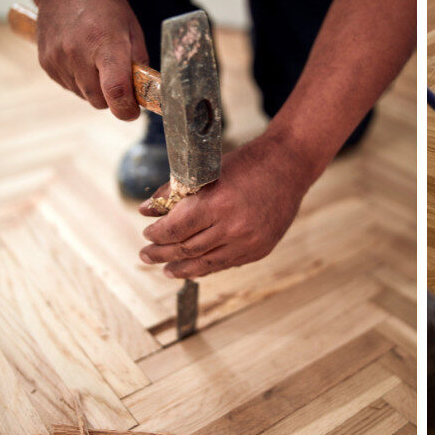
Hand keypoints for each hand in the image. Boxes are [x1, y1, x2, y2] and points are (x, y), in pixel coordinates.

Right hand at [35, 0, 146, 119]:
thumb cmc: (103, 4)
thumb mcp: (131, 28)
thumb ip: (138, 63)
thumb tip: (143, 94)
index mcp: (106, 43)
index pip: (115, 90)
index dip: (126, 109)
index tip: (132, 111)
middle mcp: (78, 53)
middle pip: (99, 101)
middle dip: (112, 97)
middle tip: (117, 76)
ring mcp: (58, 59)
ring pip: (84, 96)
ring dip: (94, 87)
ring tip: (95, 58)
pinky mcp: (46, 63)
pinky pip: (69, 86)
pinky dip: (78, 79)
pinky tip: (80, 56)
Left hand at [137, 134, 318, 278]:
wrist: (288, 167)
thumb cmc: (245, 164)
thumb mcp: (205, 171)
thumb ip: (173, 192)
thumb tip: (146, 209)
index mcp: (217, 203)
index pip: (176, 229)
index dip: (157, 235)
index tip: (147, 235)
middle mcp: (233, 227)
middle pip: (187, 249)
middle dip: (162, 254)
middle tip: (146, 255)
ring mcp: (248, 242)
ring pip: (206, 263)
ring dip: (182, 268)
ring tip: (166, 269)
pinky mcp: (259, 250)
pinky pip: (226, 264)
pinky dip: (206, 267)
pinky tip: (193, 266)